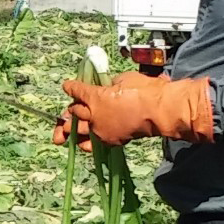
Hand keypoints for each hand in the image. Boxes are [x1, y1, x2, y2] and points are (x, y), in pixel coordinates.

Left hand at [53, 74, 215, 147]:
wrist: (160, 111)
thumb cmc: (146, 91)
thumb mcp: (124, 79)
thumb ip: (111, 84)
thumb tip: (107, 86)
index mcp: (95, 96)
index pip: (77, 91)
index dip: (71, 88)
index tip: (67, 86)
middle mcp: (94, 115)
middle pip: (74, 113)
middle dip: (70, 111)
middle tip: (67, 111)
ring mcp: (101, 130)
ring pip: (79, 131)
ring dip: (71, 130)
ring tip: (62, 134)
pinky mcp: (111, 140)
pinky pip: (94, 143)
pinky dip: (88, 142)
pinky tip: (84, 142)